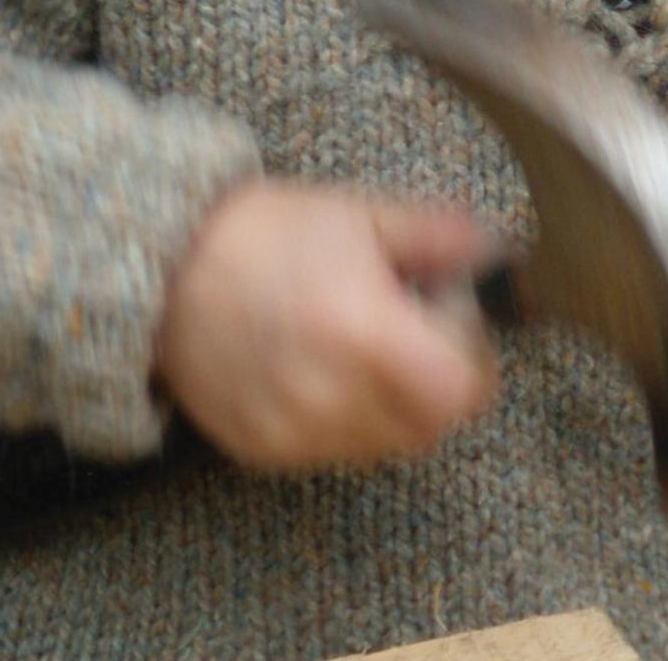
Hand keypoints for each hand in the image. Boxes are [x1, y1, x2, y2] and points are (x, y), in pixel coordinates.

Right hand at [153, 178, 500, 470]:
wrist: (167, 268)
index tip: (452, 322)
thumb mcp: (362, 215)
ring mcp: (292, 431)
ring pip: (385, 445)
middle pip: (429, 426)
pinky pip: (335, 453)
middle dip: (438, 381)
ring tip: (362, 343)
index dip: (471, 360)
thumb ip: (440, 235)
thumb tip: (500, 250)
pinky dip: (348, 419)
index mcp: (360, 330)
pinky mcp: (263, 451)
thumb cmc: (266, 234)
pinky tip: (324, 366)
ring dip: (395, 403)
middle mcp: (327, 394)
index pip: (458, 392)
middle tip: (413, 329)